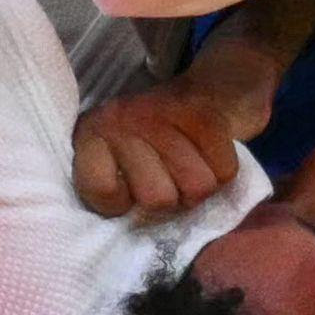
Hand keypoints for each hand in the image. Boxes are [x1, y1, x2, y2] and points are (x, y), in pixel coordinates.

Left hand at [73, 64, 262, 219]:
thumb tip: (122, 226)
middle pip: (157, 199)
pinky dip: (223, 171)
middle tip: (169, 175)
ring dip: (199, 186)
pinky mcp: (204, 116)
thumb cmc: (155, 136)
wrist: (209, 88)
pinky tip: (211, 154)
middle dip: (171, 196)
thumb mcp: (116, 157)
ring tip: (190, 166)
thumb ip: (109, 188)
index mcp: (91, 132)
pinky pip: (222, 173)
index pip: (103, 194)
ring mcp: (163, 114)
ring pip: (195, 188)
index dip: (122, 205)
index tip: (128, 191)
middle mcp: (122, 119)